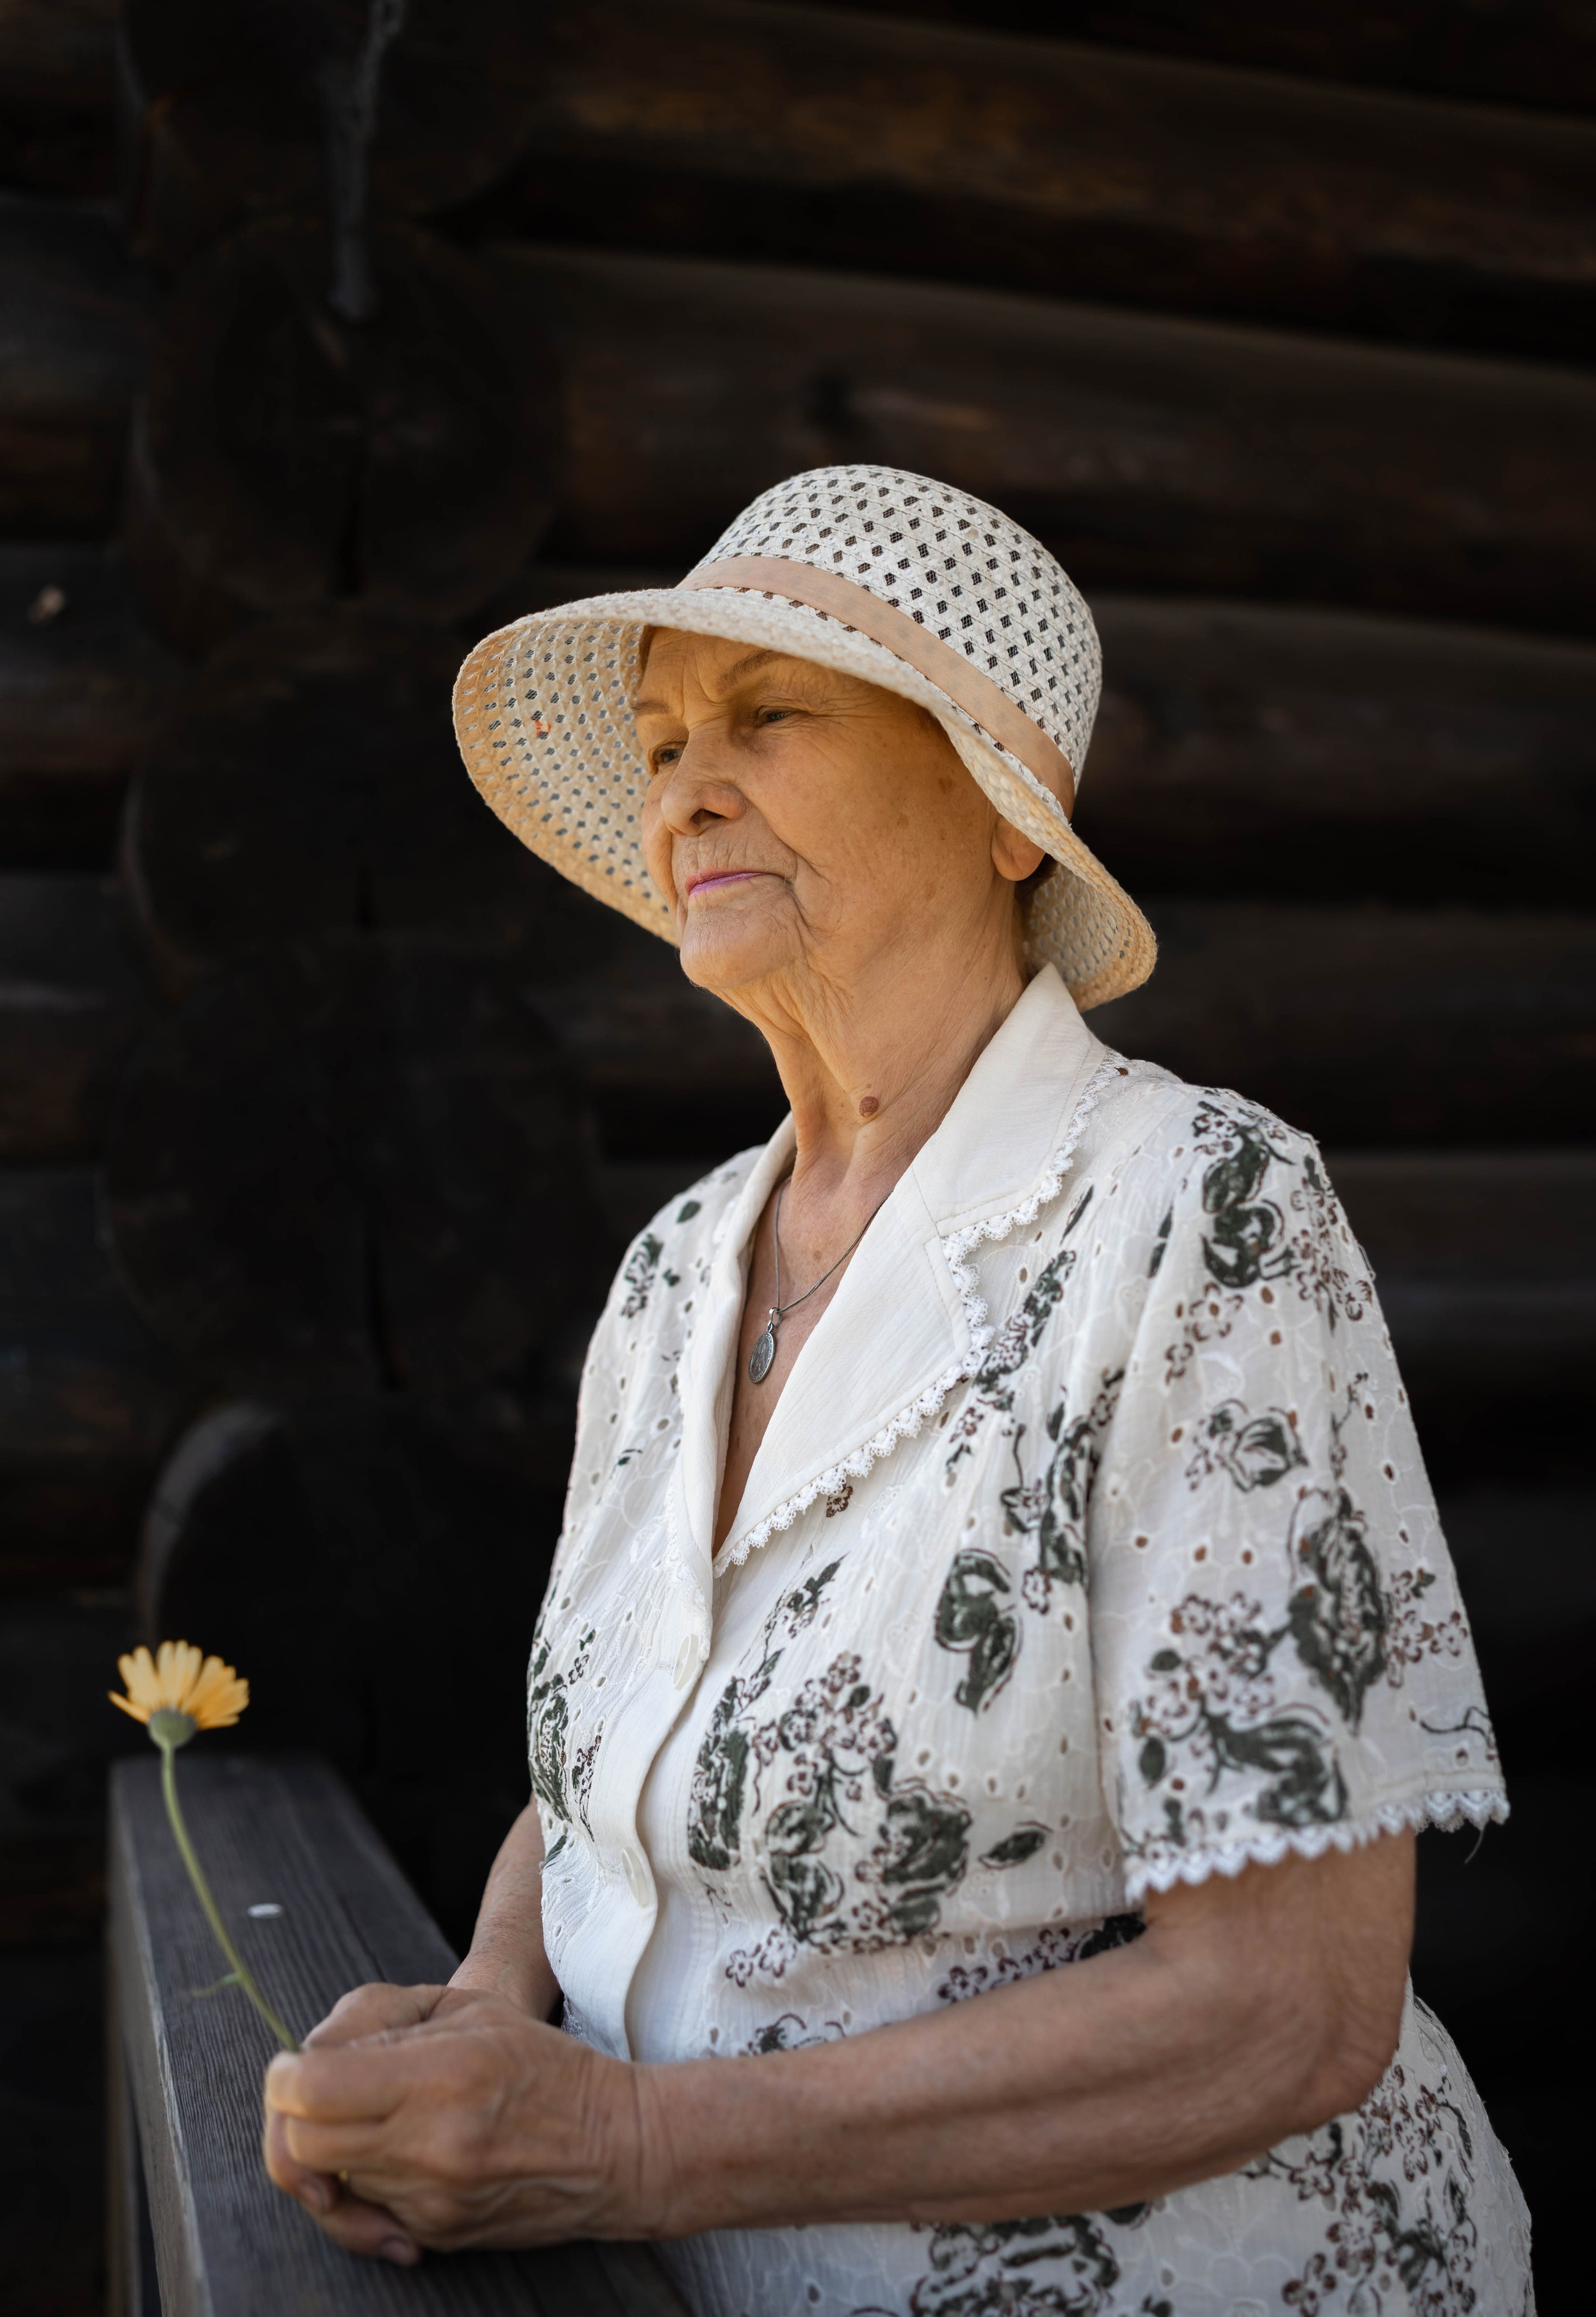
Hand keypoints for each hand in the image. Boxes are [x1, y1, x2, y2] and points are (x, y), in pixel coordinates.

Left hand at [262, 1981, 649, 2254]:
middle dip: (293, 2120)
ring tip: (371, 2121)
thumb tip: (305, 2063)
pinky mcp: (434, 2235)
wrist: (614, 2146)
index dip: (286, 2076)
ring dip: (329, 2153)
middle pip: (301, 2147)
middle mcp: (428, 2146)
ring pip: (326, 2186)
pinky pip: (361, 2217)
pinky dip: (360, 2191)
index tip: (297, 2066)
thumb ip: (377, 2024)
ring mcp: (429, 2201)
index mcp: (437, 2076)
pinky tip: (393, 2162)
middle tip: (316, 2096)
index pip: (309, 2089)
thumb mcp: (466, 2010)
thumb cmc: (539, 2063)